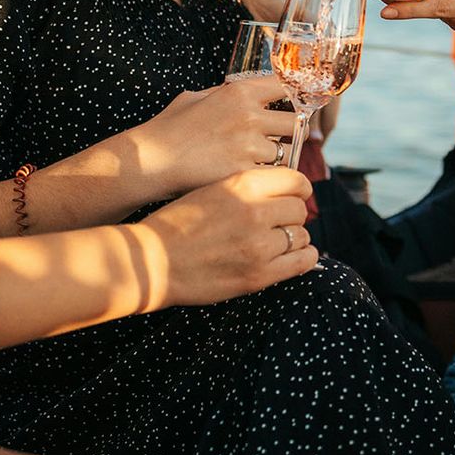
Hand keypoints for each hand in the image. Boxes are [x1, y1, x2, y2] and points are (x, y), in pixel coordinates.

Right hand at [126, 75, 296, 197]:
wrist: (149, 161)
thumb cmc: (168, 129)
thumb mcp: (195, 97)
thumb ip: (223, 92)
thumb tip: (244, 91)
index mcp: (239, 92)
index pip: (285, 85)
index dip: (293, 95)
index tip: (293, 105)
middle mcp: (250, 116)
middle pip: (296, 121)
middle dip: (291, 132)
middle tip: (282, 140)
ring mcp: (249, 145)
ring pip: (288, 151)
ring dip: (280, 158)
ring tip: (262, 163)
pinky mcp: (246, 173)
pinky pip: (274, 176)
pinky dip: (268, 178)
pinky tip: (254, 179)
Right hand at [141, 166, 317, 306]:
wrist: (152, 261)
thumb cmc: (178, 223)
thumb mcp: (213, 189)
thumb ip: (248, 186)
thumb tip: (284, 188)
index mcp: (242, 184)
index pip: (295, 180)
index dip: (299, 188)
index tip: (297, 194)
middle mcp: (255, 211)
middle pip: (300, 209)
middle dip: (293, 214)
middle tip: (282, 221)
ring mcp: (259, 245)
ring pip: (302, 235)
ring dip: (294, 237)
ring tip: (279, 241)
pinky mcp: (259, 275)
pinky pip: (302, 261)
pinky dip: (302, 257)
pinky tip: (293, 256)